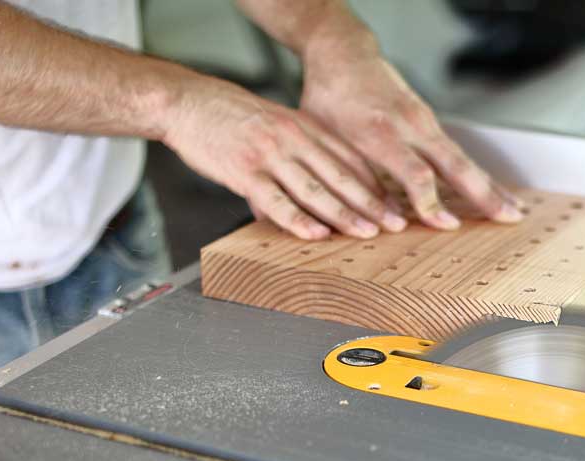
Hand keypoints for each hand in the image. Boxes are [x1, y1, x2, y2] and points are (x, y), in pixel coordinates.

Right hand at [162, 75, 405, 239]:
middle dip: (372, 203)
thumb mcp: (277, 123)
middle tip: (397, 224)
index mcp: (305, 126)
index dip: (376, 185)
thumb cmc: (231, 116)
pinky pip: (276, 200)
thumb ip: (303, 150)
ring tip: (367, 233)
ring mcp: (270, 155)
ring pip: (315, 189)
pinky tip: (316, 234)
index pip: (350, 158)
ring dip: (344, 214)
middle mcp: (293, 139)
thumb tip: (326, 183)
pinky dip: (298, 219)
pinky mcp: (245, 171)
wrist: (187, 101)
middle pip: (341, 176)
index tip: (396, 205)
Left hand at [300, 45, 523, 229]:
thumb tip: (378, 220)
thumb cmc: (329, 98)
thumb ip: (354, 179)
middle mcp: (410, 125)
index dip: (430, 201)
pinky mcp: (431, 123)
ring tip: (514, 212)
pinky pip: (459, 154)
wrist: (343, 54)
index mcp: (380, 132)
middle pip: (455, 165)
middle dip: (483, 195)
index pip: (416, 172)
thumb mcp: (328, 140)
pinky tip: (494, 192)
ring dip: (491, 187)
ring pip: (463, 160)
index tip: (445, 225)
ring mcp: (425, 122)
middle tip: (508, 218)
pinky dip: (479, 175)